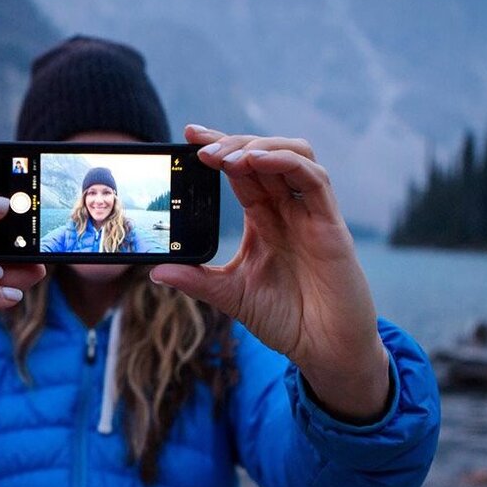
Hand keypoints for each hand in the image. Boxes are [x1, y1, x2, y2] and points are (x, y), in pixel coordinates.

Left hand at [151, 125, 388, 420]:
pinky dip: (286, 162)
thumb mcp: (231, 296)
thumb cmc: (287, 320)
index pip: (241, 171)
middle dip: (231, 143)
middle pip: (264, 154)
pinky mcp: (330, 225)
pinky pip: (314, 179)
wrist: (324, 351)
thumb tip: (156, 270)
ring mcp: (311, 214)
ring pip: (293, 155)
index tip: (188, 136)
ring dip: (258, 146)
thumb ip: (196, 280)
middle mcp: (289, 210)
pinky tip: (256, 162)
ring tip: (225, 156)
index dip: (218, 148)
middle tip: (199, 146)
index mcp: (265, 220)